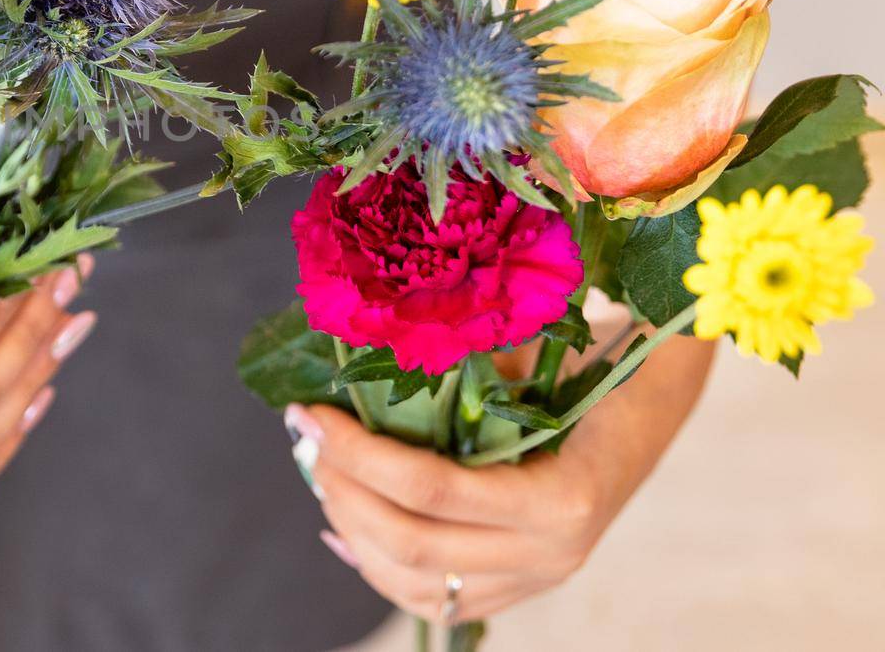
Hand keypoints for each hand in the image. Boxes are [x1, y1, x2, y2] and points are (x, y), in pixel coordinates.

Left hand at [284, 337, 712, 620]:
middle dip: (341, 488)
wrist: (650, 406)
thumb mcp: (532, 356)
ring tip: (320, 473)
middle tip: (305, 439)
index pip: (430, 489)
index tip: (312, 412)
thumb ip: (462, 366)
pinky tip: (342, 527)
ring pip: (415, 583)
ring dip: (351, 528)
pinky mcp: (519, 588)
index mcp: (562, 497)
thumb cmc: (588, 365)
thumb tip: (366, 356)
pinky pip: (433, 599)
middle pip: (410, 543)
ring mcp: (536, 579)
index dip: (357, 452)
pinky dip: (376, 566)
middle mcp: (552, 553)